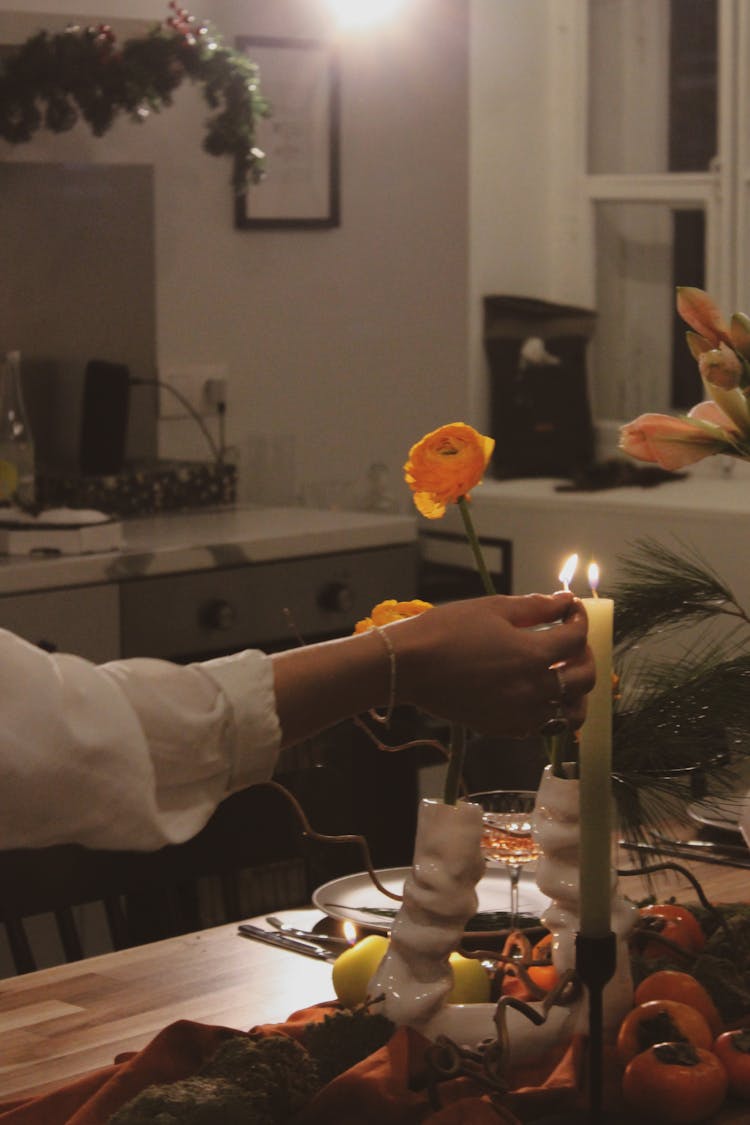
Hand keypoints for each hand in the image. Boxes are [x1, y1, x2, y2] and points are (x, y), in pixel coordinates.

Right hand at [392, 592, 594, 737]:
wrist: (409, 666)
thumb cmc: (447, 630)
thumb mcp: (493, 608)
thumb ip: (536, 606)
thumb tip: (565, 601)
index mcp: (533, 654)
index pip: (576, 638)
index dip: (579, 619)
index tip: (572, 611)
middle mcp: (533, 689)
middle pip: (584, 679)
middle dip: (585, 655)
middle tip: (572, 642)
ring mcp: (520, 713)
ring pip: (570, 712)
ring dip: (575, 692)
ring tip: (563, 675)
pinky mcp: (504, 728)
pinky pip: (542, 726)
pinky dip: (550, 711)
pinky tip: (537, 694)